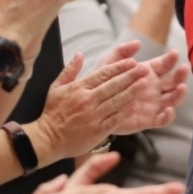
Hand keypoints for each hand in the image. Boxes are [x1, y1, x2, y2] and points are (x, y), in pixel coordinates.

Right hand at [35, 44, 158, 158]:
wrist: (47, 139)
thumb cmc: (52, 113)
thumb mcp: (56, 88)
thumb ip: (70, 70)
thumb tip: (80, 54)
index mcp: (79, 88)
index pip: (103, 74)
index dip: (119, 67)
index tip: (132, 62)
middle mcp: (87, 100)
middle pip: (113, 85)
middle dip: (131, 76)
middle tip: (145, 69)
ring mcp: (93, 116)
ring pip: (116, 101)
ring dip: (132, 91)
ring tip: (145, 83)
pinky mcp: (97, 131)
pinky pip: (115, 119)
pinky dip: (126, 112)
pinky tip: (136, 105)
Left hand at [109, 50, 189, 135]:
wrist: (94, 108)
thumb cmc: (103, 83)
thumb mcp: (109, 65)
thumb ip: (121, 52)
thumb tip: (137, 43)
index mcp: (149, 73)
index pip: (165, 65)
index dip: (171, 59)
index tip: (174, 53)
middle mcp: (156, 88)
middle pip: (174, 81)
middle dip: (181, 75)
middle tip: (184, 68)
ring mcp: (154, 104)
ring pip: (173, 99)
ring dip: (180, 94)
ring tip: (181, 87)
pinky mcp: (149, 120)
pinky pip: (163, 120)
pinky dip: (169, 116)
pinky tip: (169, 110)